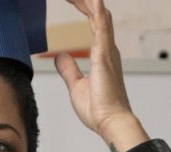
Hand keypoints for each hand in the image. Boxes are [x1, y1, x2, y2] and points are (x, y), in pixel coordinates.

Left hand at [54, 0, 148, 151]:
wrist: (110, 122)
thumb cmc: (98, 108)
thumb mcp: (76, 85)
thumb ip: (69, 69)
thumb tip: (61, 56)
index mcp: (102, 54)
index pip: (94, 23)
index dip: (84, 8)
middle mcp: (108, 49)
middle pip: (97, 15)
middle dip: (86, 1)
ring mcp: (108, 51)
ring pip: (100, 17)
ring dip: (90, 1)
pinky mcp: (105, 56)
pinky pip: (103, 28)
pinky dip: (98, 12)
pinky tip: (95, 0)